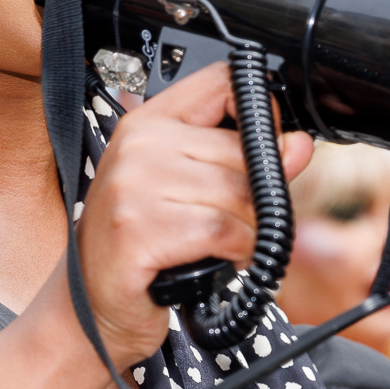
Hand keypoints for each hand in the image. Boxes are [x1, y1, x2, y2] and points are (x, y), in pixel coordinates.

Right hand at [53, 61, 313, 365]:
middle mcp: (137, 145)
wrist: (91, 305)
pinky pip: (223, 231)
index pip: (222, 83)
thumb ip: (250, 164)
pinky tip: (220, 260)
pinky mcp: (138, 230)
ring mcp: (133, 186)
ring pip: (238, 195)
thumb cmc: (142, 246)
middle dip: (256, 197)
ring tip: (227, 245)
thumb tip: (298, 145)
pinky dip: (237, 251)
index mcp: (148, 122)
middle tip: (238, 224)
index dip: (259, 116)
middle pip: (242, 152)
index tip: (263, 151)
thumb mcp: (195, 192)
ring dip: (249, 231)